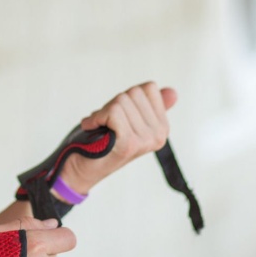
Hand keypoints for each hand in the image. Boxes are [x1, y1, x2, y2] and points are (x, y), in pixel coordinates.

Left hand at [58, 82, 176, 196]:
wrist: (83, 169)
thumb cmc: (104, 141)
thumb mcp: (129, 119)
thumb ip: (150, 106)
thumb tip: (172, 92)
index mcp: (162, 127)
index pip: (148, 88)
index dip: (127, 97)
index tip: (118, 115)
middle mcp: (158, 135)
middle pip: (134, 93)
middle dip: (114, 104)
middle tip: (107, 123)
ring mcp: (145, 140)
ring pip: (121, 101)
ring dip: (102, 112)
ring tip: (100, 128)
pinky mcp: (128, 143)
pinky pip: (113, 112)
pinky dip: (96, 117)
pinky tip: (92, 128)